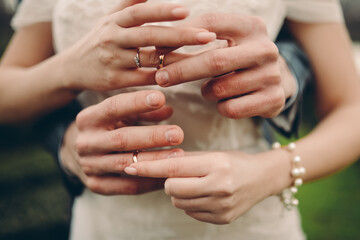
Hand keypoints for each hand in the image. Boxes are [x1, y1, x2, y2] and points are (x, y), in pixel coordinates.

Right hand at [60, 90, 184, 194]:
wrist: (77, 154)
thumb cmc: (107, 128)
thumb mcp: (120, 115)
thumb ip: (142, 111)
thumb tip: (168, 110)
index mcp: (88, 119)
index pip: (113, 107)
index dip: (136, 102)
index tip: (161, 98)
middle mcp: (85, 142)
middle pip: (121, 139)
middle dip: (152, 136)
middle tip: (177, 134)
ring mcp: (89, 166)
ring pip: (126, 164)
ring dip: (154, 160)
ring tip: (178, 155)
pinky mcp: (96, 185)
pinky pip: (128, 186)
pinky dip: (150, 182)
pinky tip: (168, 175)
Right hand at [61, 0, 215, 91]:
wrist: (73, 67)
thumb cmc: (100, 39)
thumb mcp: (110, 18)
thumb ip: (130, 3)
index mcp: (114, 21)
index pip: (141, 13)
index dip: (163, 10)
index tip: (186, 11)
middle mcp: (113, 38)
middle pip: (149, 35)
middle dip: (180, 35)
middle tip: (207, 36)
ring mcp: (113, 60)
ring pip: (149, 58)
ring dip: (177, 57)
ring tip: (202, 57)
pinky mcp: (115, 80)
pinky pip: (144, 78)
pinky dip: (163, 75)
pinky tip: (182, 73)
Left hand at [124, 150, 290, 223]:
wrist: (263, 179)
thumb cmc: (235, 162)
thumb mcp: (213, 154)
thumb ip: (185, 159)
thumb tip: (154, 163)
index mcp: (216, 165)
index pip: (173, 167)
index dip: (148, 167)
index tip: (129, 166)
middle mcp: (219, 187)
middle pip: (171, 188)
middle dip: (169, 181)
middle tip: (180, 175)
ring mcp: (221, 207)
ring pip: (178, 203)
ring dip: (180, 193)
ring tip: (196, 185)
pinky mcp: (222, 220)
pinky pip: (190, 213)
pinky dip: (191, 204)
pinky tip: (205, 195)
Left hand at [155, 13, 296, 117]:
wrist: (275, 80)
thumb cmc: (238, 58)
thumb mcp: (224, 43)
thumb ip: (196, 41)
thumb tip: (156, 46)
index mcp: (251, 26)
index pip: (211, 23)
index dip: (182, 35)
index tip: (157, 47)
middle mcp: (265, 48)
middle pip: (215, 61)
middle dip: (182, 71)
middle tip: (160, 78)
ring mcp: (272, 75)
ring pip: (221, 89)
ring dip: (205, 91)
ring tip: (210, 88)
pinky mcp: (273, 99)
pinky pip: (231, 109)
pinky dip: (220, 107)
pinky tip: (226, 100)